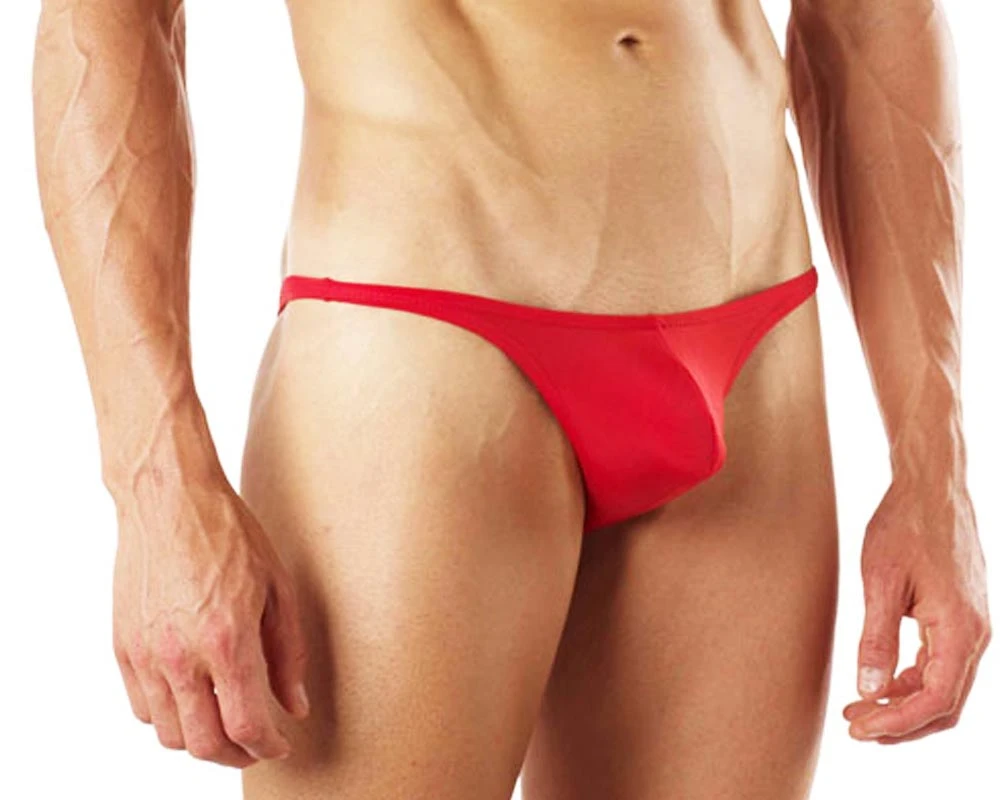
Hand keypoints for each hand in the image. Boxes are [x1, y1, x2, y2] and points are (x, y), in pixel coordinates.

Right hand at [111, 464, 309, 766]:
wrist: (169, 498)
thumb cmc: (228, 534)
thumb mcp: (278, 587)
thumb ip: (288, 653)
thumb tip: (295, 705)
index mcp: (227, 640)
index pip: (246, 725)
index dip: (268, 746)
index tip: (281, 744)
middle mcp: (181, 655)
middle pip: (204, 743)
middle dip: (235, 754)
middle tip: (255, 743)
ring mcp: (146, 654)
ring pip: (169, 734)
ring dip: (200, 739)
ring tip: (224, 721)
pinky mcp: (122, 646)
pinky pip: (142, 707)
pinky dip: (169, 716)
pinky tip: (192, 696)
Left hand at [844, 476, 989, 742]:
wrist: (930, 488)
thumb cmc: (904, 526)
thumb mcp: (880, 580)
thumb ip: (876, 637)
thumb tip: (869, 690)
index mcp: (960, 628)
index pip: (935, 699)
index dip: (897, 722)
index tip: (859, 727)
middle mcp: (974, 633)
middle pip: (944, 702)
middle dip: (900, 722)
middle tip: (855, 725)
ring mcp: (971, 625)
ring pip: (944, 685)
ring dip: (904, 703)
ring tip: (859, 706)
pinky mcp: (960, 616)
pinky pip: (941, 662)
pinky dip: (912, 680)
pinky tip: (880, 681)